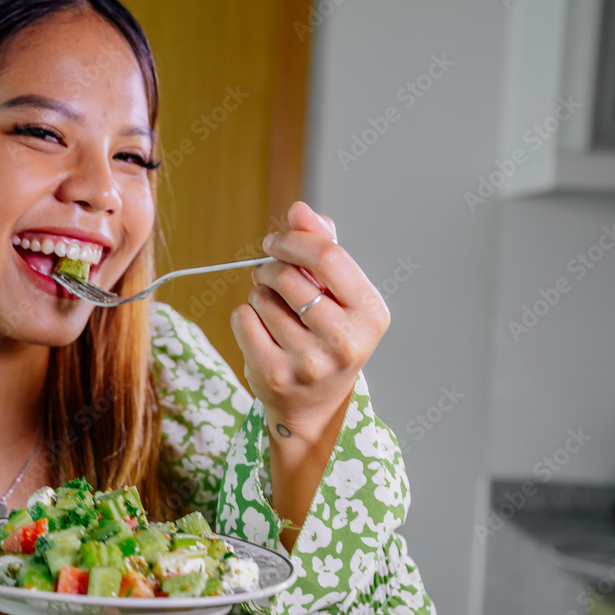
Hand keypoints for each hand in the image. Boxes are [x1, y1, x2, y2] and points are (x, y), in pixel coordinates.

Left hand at [232, 200, 388, 440]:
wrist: (314, 404)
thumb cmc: (327, 335)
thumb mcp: (338, 293)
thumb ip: (323, 246)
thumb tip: (300, 210)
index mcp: (372, 315)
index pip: (329, 256)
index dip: (294, 240)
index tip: (274, 241)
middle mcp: (346, 342)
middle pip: (289, 277)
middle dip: (271, 268)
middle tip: (267, 275)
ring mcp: (309, 363)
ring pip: (262, 298)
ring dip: (259, 295)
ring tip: (274, 312)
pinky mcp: (274, 375)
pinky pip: (242, 319)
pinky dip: (245, 316)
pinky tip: (261, 331)